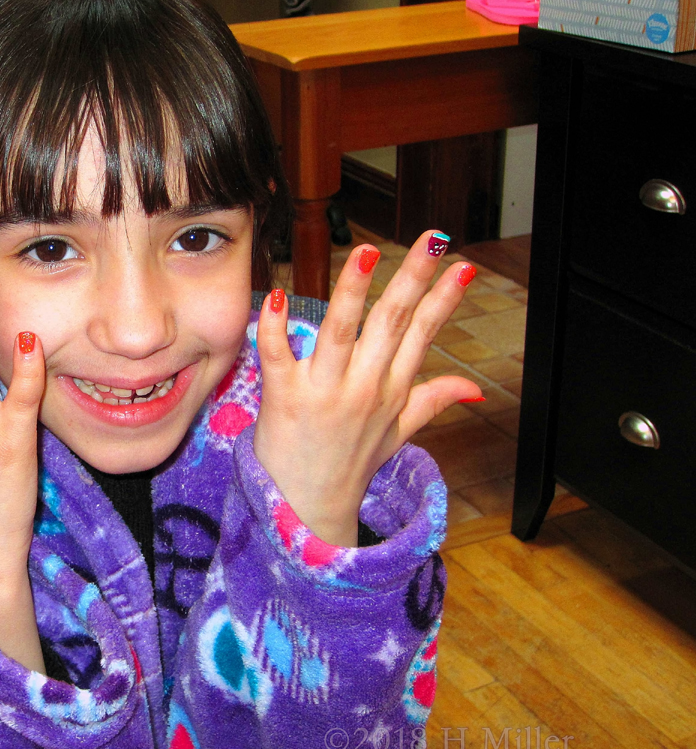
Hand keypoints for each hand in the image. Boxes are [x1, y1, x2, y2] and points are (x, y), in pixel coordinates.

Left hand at [253, 231, 480, 546]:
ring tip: (366, 253)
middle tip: (432, 241)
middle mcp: (364, 387)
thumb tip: (474, 389)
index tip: (462, 265)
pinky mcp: (284, 398)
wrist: (308, 508)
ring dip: (354, 292)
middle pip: (391, 323)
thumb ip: (432, 401)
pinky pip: (279, 357)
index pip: (422, 334)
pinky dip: (275, 328)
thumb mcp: (399, 433)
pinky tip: (277, 296)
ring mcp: (324, 392)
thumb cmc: (350, 463)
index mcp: (392, 389)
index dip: (443, 299)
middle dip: (413, 279)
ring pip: (341, 332)